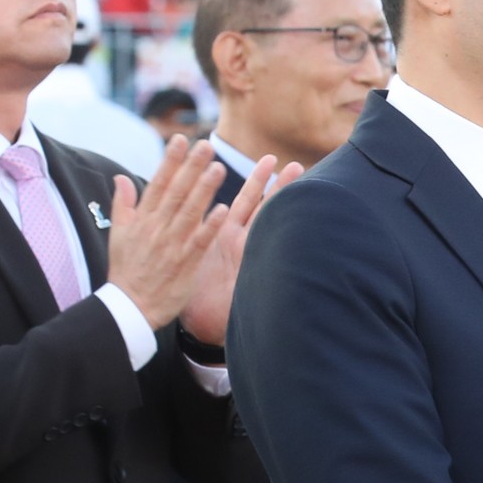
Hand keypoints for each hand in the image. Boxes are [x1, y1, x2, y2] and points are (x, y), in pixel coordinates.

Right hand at [104, 136, 227, 330]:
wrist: (130, 307)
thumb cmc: (126, 270)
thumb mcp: (117, 234)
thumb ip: (123, 204)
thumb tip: (121, 177)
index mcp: (142, 219)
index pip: (158, 183)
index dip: (170, 160)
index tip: (181, 140)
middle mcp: (157, 228)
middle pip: (177, 192)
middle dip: (191, 167)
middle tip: (206, 146)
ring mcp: (172, 245)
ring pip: (190, 212)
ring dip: (204, 190)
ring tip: (218, 168)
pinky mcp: (185, 264)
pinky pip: (199, 241)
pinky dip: (209, 225)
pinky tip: (223, 209)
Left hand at [179, 157, 290, 348]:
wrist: (197, 324)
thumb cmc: (193, 292)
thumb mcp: (188, 254)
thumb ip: (189, 229)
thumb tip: (183, 207)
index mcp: (223, 234)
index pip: (241, 200)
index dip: (251, 179)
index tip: (263, 158)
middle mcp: (239, 241)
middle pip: (259, 206)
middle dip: (274, 184)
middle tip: (291, 162)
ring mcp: (247, 256)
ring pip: (268, 223)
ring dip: (282, 203)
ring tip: (299, 184)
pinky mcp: (249, 272)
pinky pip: (264, 250)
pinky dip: (274, 234)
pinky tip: (288, 218)